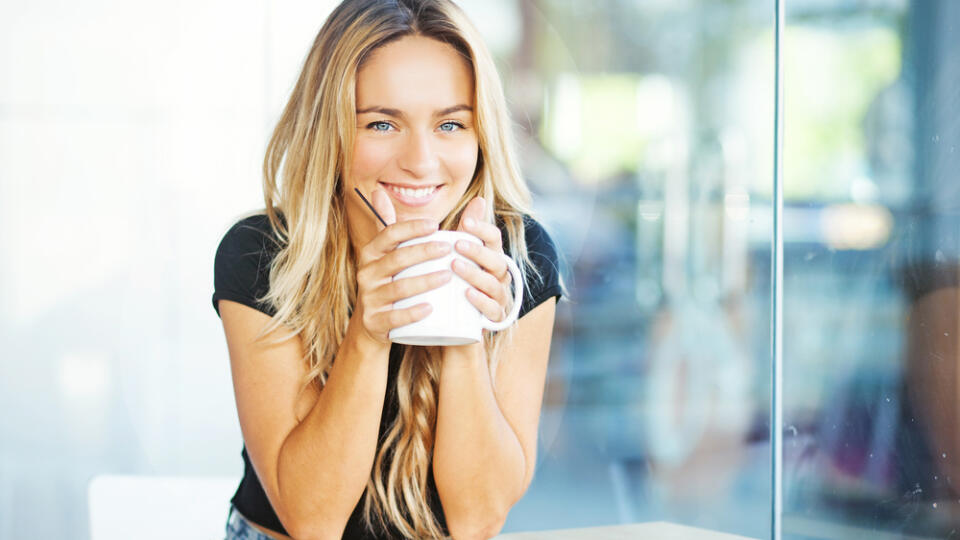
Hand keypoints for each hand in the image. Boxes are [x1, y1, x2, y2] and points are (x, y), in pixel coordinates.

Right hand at [352, 188, 452, 344]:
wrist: (372, 324)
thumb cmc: (387, 281)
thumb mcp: (384, 254)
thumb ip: (386, 225)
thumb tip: (378, 191)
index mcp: (371, 254)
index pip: (389, 235)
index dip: (411, 228)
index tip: (435, 225)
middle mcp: (366, 274)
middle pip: (397, 259)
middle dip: (423, 252)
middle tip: (449, 248)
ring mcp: (370, 299)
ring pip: (399, 288)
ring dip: (424, 281)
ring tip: (448, 275)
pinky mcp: (375, 322)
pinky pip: (394, 317)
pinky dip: (413, 312)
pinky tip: (431, 307)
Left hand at [452, 196, 513, 326]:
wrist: (453, 326)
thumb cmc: (455, 284)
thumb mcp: (456, 256)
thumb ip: (464, 230)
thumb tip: (478, 199)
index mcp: (490, 258)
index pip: (494, 239)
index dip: (483, 228)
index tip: (466, 221)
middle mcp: (498, 277)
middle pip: (496, 260)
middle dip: (478, 251)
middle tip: (457, 243)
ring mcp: (498, 298)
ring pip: (494, 284)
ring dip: (475, 274)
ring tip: (455, 266)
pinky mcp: (492, 319)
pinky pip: (492, 310)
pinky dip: (481, 301)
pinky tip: (467, 294)